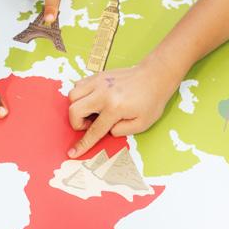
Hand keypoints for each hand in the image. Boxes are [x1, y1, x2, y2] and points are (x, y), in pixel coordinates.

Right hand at [67, 56, 181, 157]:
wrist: (155, 76)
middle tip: (91, 124)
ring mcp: (99, 82)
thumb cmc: (151, 100)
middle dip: (77, 122)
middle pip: (75, 110)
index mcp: (115, 107)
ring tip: (92, 111)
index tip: (73, 152)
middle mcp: (103, 93)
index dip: (83, 144)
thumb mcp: (142, 124)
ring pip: (72, 95)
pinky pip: (78, 85)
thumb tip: (106, 130)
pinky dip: (80, 95)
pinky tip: (93, 100)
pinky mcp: (98, 76)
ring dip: (77, 107)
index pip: (94, 130)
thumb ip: (121, 131)